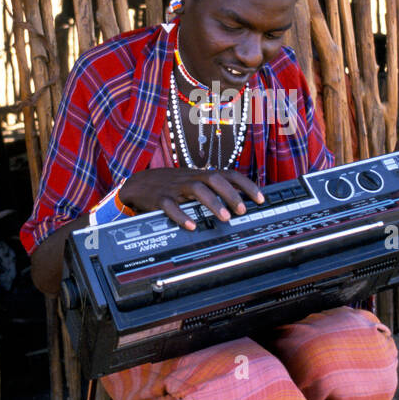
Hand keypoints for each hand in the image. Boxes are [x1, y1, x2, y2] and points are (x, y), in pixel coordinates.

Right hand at [119, 167, 264, 230]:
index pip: (228, 174)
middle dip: (230, 193)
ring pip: (196, 189)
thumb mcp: (194, 182)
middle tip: (242, 210)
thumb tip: (241, 199)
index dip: (246, 185)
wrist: (138, 183)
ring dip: (213, 203)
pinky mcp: (160, 199)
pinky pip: (171, 205)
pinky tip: (191, 225)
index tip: (260, 198)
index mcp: (201, 175)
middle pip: (214, 178)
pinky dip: (181, 216)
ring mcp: (175, 187)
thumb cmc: (171, 184)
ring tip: (225, 218)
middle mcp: (190, 178)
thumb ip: (214, 189)